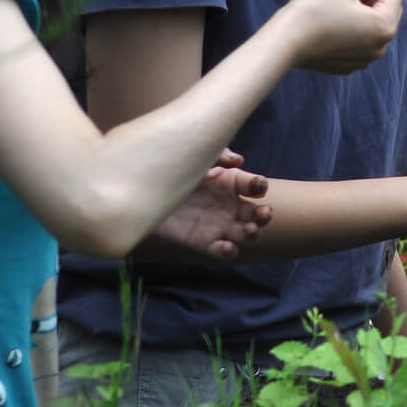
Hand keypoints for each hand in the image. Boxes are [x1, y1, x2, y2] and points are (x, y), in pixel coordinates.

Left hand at [144, 149, 272, 261]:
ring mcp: (219, 224)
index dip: (259, 185)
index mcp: (231, 182)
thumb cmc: (171, 170)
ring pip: (248, 233)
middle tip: (261, 214)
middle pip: (258, 212)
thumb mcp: (194, 157)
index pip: (255, 185)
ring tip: (248, 230)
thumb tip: (238, 160)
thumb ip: (217, 154)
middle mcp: (230, 205)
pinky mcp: (205, 242)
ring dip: (253, 234)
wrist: (141, 191)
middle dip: (265, 214)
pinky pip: (223, 251)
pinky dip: (228, 251)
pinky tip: (225, 246)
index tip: (256, 186)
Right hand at [281, 0, 404, 73]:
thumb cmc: (311, 13)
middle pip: (389, 8)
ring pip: (375, 23)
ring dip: (366, 6)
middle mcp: (381, 46)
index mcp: (384, 26)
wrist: (282, 45)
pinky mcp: (350, 64)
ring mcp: (366, 58)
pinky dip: (356, 24)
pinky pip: (362, 38)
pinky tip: (336, 16)